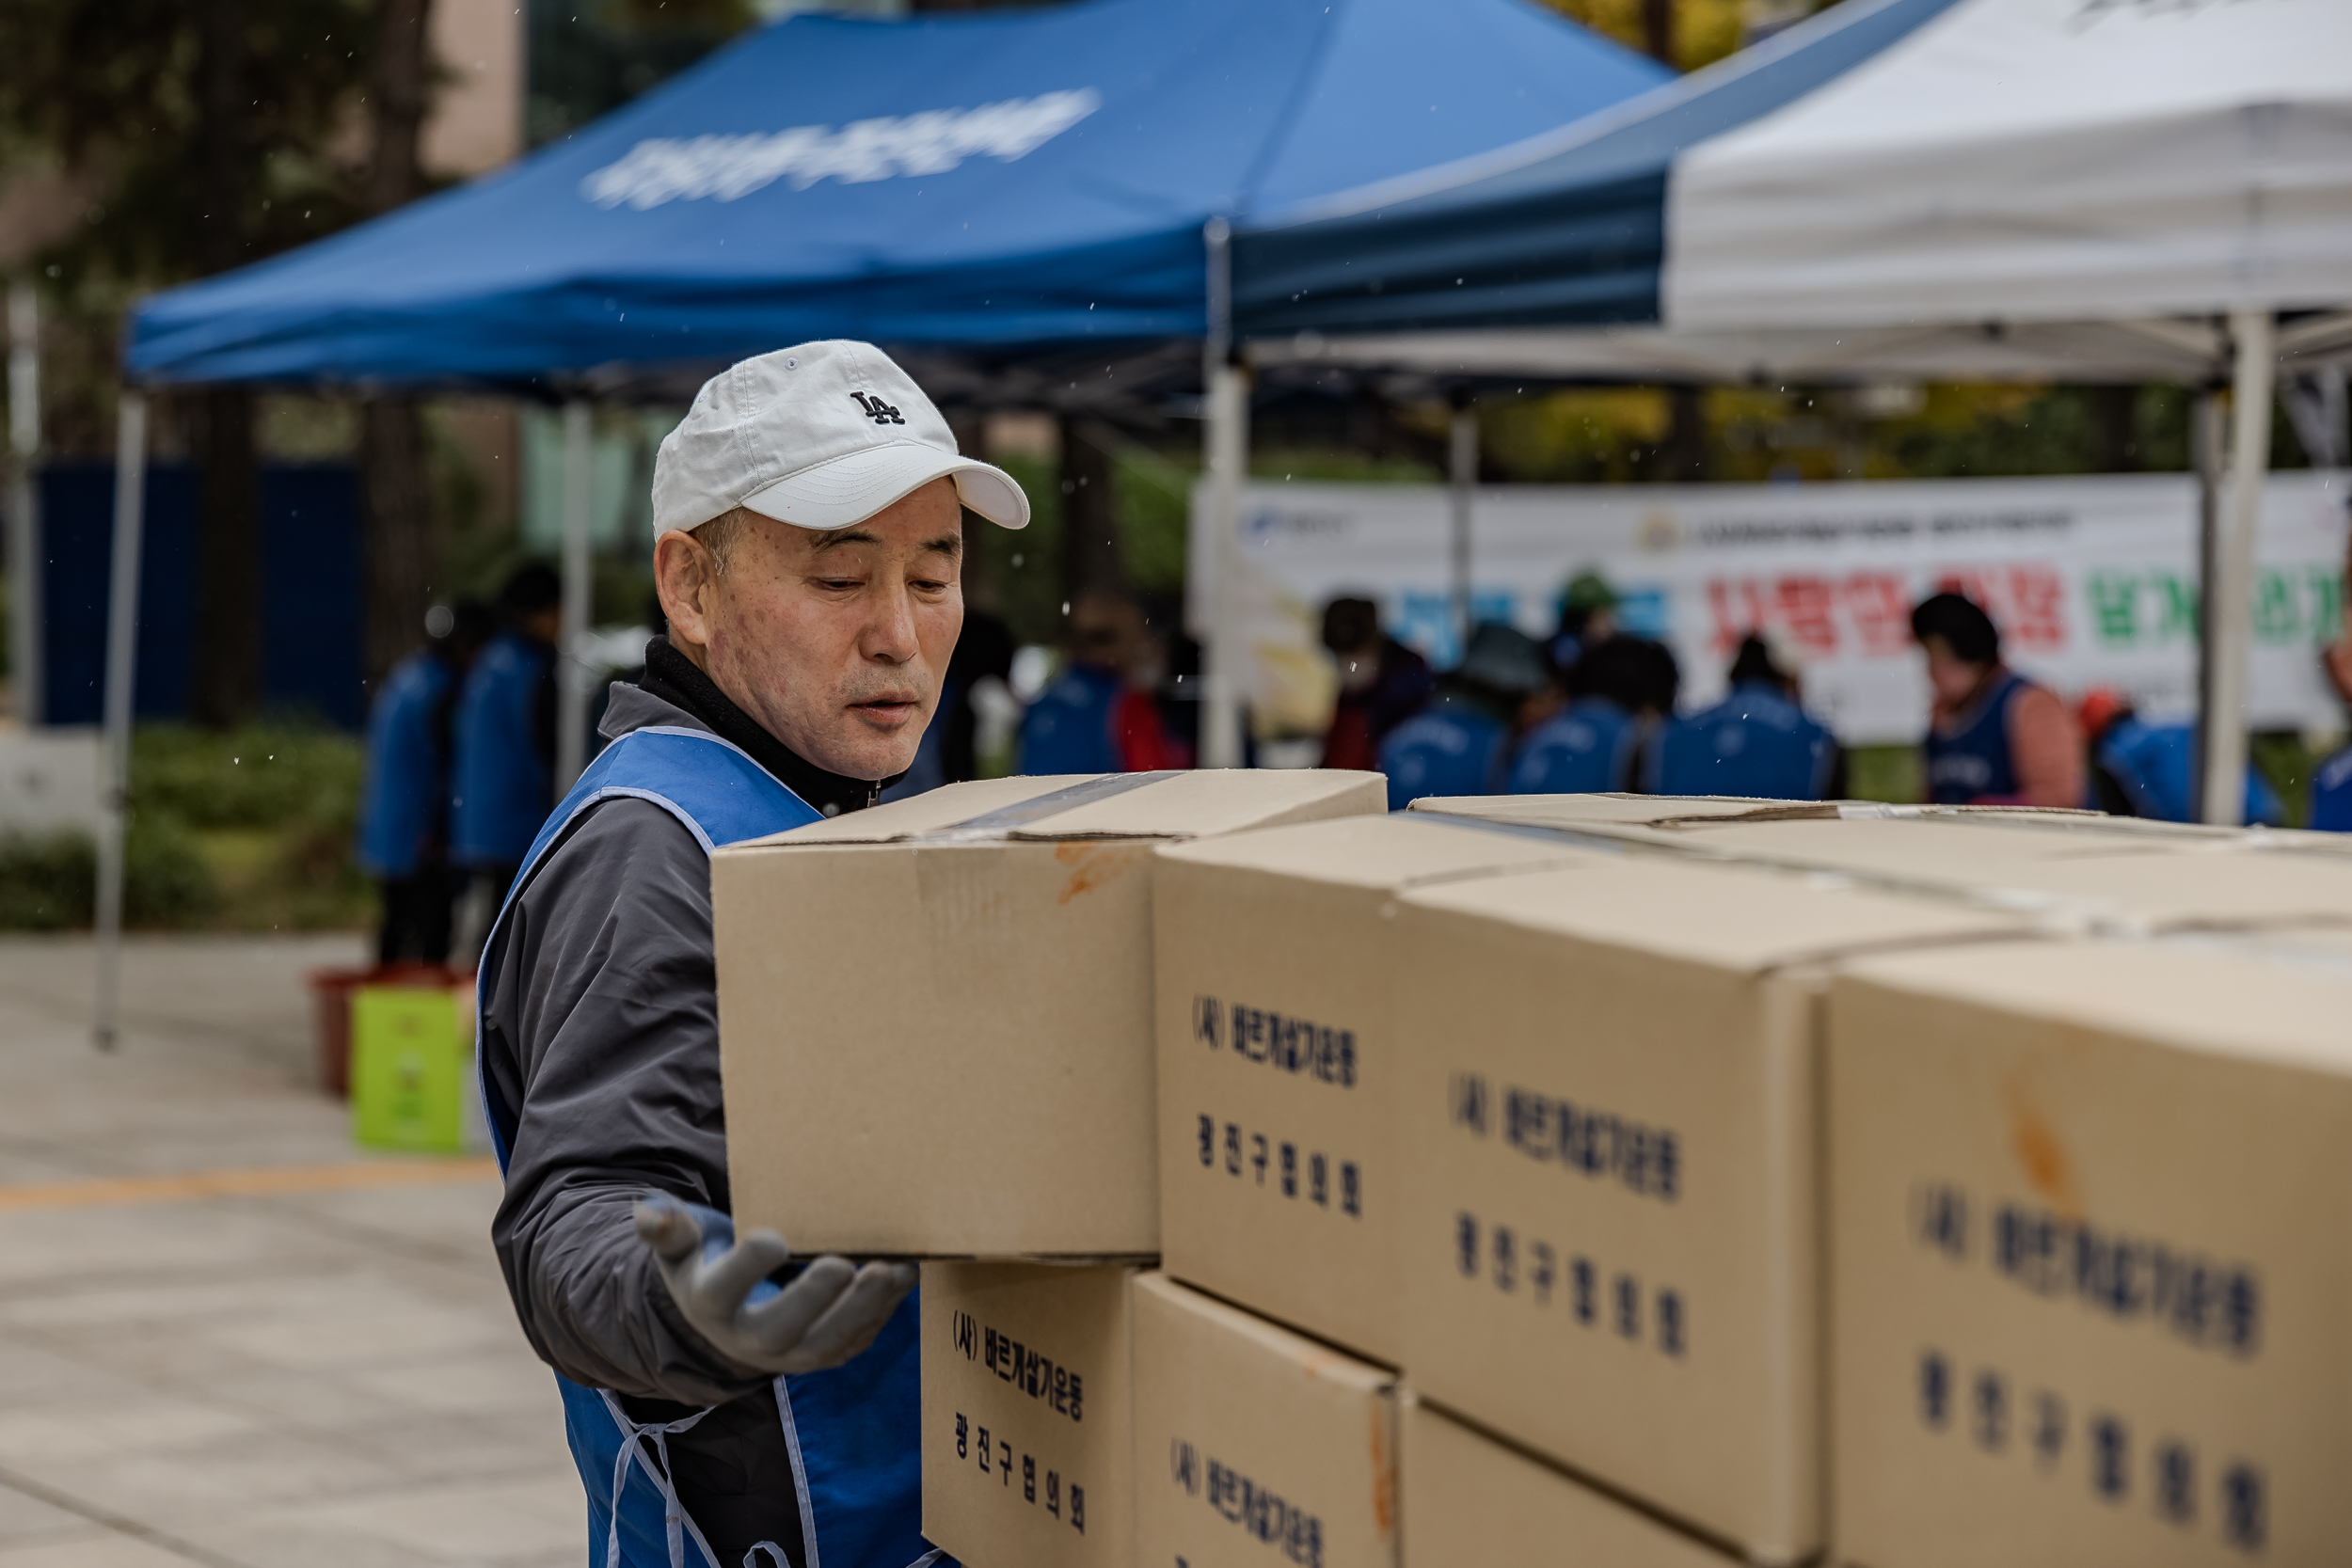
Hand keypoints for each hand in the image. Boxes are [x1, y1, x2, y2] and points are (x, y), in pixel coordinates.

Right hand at [634, 1194, 915, 1375]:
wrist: (727, 1313)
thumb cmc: (706, 1260)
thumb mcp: (680, 1243)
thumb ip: (666, 1227)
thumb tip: (648, 1213)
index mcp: (709, 1302)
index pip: (722, 1291)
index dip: (746, 1267)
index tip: (775, 1237)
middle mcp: (746, 1338)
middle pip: (778, 1330)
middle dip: (814, 1299)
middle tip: (845, 1264)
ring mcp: (787, 1354)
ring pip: (825, 1345)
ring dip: (863, 1310)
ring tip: (892, 1272)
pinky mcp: (821, 1355)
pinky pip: (854, 1343)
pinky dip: (882, 1314)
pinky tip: (904, 1277)